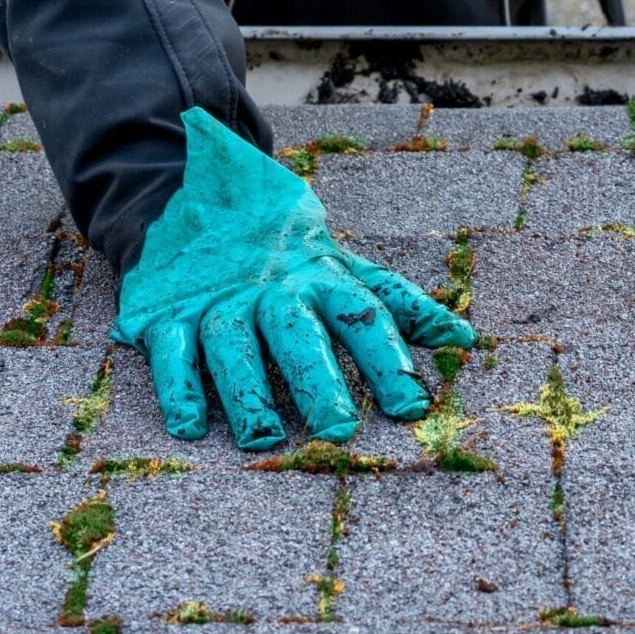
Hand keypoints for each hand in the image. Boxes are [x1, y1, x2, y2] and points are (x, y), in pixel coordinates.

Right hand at [111, 107, 475, 449]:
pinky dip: (179, 385)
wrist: (193, 193)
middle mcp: (273, 289)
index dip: (389, 360)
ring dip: (249, 392)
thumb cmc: (286, 250)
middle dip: (319, 379)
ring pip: (234, 344)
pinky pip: (171, 348)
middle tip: (339, 428)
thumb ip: (398, 305)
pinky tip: (190, 425)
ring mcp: (219, 300)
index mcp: (322, 277)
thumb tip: (467, 338)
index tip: (413, 407)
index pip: (363, 316)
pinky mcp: (167, 311)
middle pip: (298, 333)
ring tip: (266, 440)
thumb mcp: (342, 266)